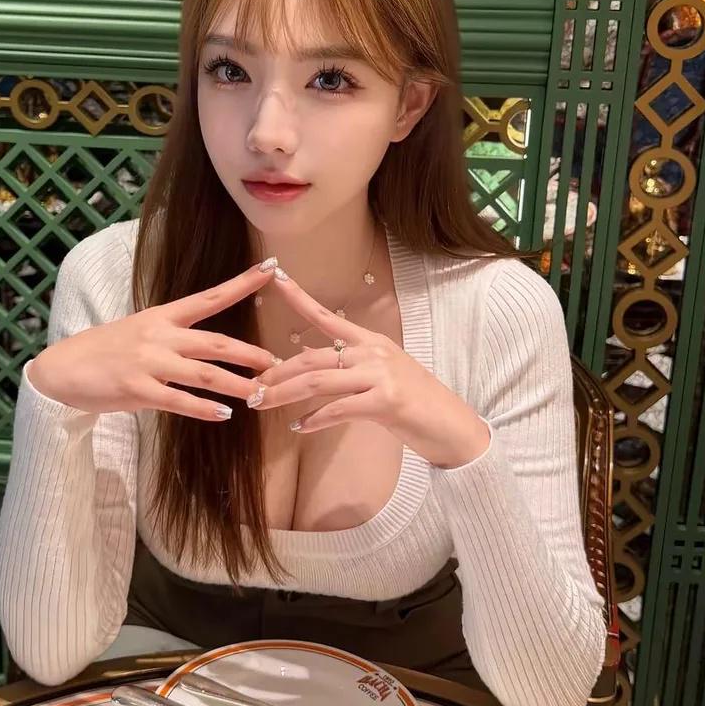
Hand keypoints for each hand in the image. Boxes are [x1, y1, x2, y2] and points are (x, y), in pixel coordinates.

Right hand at [28, 259, 279, 422]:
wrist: (62, 368)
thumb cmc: (105, 351)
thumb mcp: (140, 331)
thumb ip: (173, 336)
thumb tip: (207, 346)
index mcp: (162, 316)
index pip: (210, 297)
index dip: (242, 283)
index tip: (271, 269)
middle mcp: (159, 336)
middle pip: (215, 342)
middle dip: (250, 353)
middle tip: (277, 362)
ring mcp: (148, 362)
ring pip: (203, 374)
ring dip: (236, 385)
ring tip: (260, 394)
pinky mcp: (137, 389)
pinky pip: (178, 401)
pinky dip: (203, 409)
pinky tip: (223, 415)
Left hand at [249, 269, 490, 468]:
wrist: (453, 427)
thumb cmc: (416, 404)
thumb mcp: (381, 377)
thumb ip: (348, 368)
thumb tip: (307, 361)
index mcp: (372, 342)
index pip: (328, 316)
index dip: (300, 298)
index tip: (276, 278)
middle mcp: (374, 353)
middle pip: (312, 358)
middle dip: (276, 373)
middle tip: (252, 388)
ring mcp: (380, 376)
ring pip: (318, 381)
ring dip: (284, 395)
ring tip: (262, 405)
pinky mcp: (385, 402)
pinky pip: (338, 409)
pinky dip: (314, 419)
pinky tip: (300, 427)